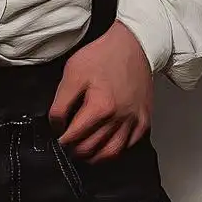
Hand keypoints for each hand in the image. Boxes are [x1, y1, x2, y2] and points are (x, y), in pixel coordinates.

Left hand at [49, 21, 153, 161]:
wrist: (134, 44)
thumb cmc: (103, 56)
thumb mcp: (72, 74)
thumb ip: (60, 104)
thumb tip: (57, 126)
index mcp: (100, 108)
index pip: (74, 137)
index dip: (61, 140)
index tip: (58, 137)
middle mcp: (119, 118)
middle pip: (91, 148)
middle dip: (75, 150)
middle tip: (68, 146)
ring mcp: (134, 120)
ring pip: (111, 153)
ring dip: (94, 156)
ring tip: (84, 152)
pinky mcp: (144, 119)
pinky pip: (130, 144)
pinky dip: (116, 149)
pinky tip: (105, 145)